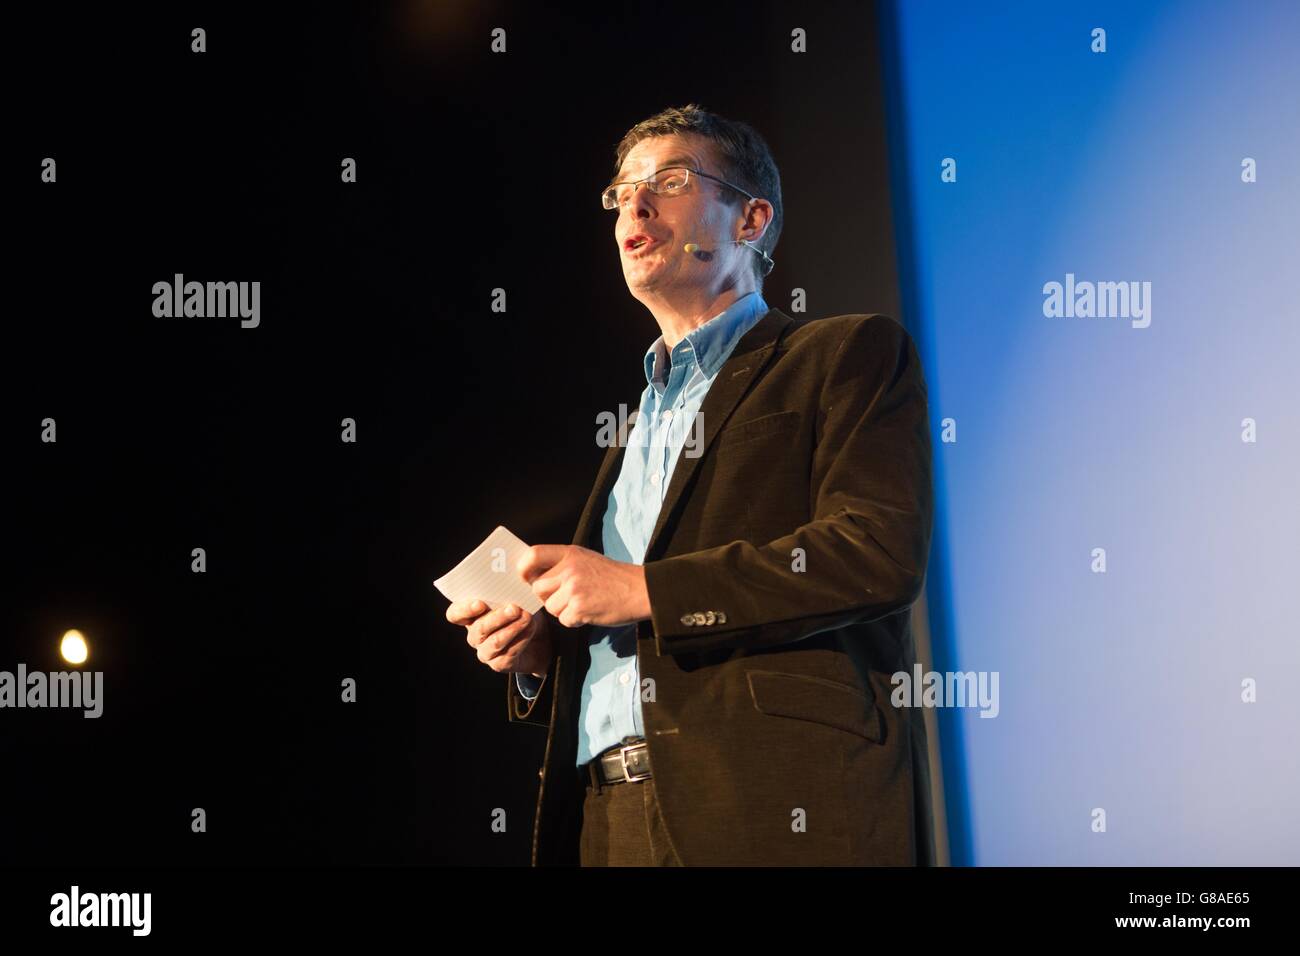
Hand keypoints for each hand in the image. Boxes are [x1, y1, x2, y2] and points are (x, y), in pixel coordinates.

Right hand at [446, 599, 552, 675]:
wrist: (541, 638)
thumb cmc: (523, 611)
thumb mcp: (517, 597)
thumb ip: (508, 589)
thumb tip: (510, 577)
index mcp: (471, 615)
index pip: (455, 614)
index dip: (464, 609)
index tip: (480, 603)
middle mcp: (474, 634)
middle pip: (479, 628)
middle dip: (498, 617)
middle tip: (514, 608)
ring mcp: (485, 651)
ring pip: (494, 642)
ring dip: (511, 628)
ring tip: (527, 617)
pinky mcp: (499, 664)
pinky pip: (508, 654)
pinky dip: (521, 639)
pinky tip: (531, 628)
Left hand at [516, 545, 650, 628]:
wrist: (640, 590)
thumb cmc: (613, 576)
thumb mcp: (586, 559)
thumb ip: (562, 564)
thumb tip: (534, 577)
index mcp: (570, 553)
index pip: (533, 554)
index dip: (523, 568)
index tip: (525, 577)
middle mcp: (569, 569)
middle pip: (538, 588)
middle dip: (548, 596)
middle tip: (566, 596)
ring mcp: (574, 589)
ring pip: (550, 607)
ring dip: (563, 611)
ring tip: (583, 603)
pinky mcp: (580, 609)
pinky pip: (563, 620)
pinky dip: (574, 620)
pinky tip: (589, 612)